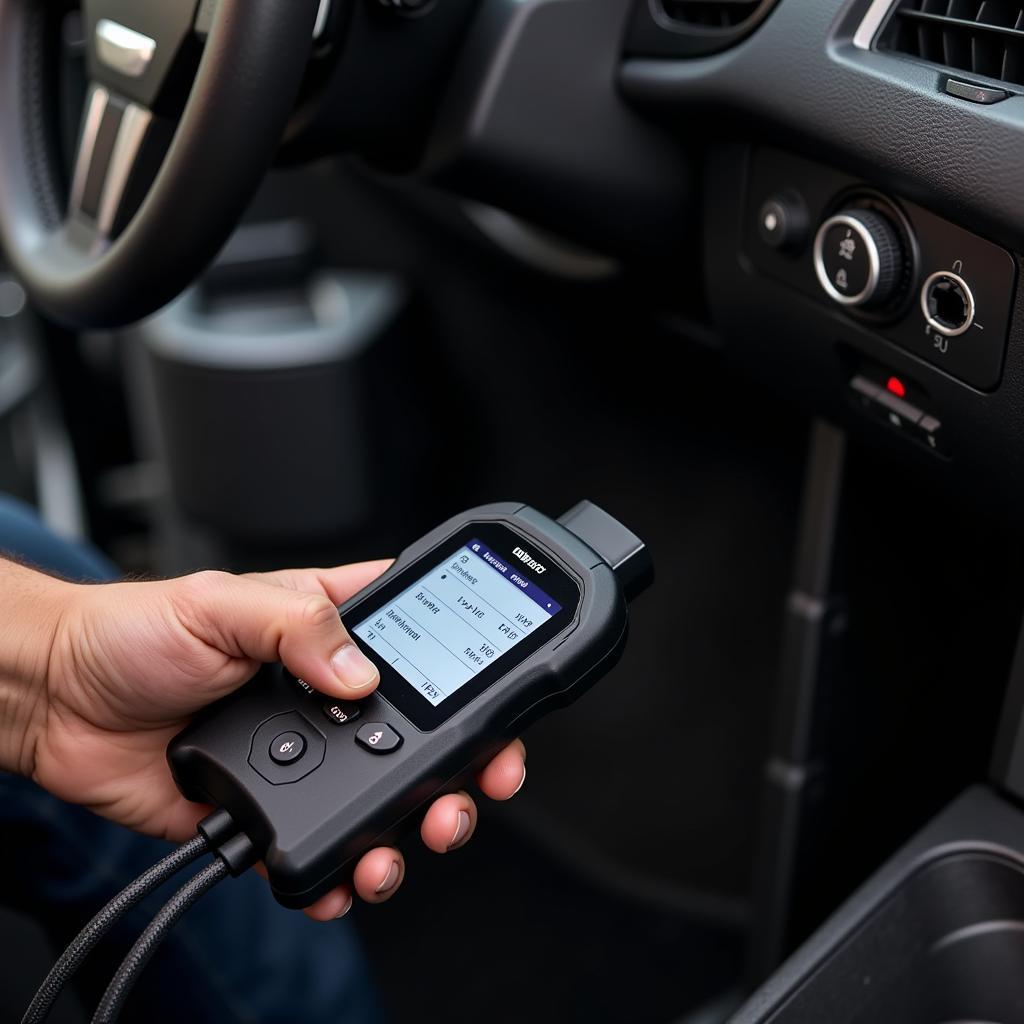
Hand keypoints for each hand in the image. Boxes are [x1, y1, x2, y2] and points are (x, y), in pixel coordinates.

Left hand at [14, 562, 526, 920]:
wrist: (55, 702)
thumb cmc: (134, 633)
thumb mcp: (220, 602)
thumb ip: (297, 625)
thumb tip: (361, 675)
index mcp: (327, 633)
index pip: (422, 642)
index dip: (471, 668)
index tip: (502, 698)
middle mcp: (325, 696)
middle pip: (421, 732)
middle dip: (462, 765)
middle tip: (477, 785)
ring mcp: (302, 755)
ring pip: (381, 796)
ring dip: (410, 827)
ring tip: (406, 843)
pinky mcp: (267, 806)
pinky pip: (317, 846)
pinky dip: (338, 872)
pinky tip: (343, 878)